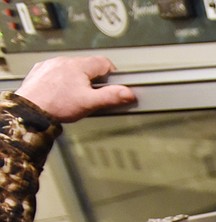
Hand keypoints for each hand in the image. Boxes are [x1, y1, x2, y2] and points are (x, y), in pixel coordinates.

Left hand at [15, 55, 135, 122]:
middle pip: (88, 66)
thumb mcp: (90, 103)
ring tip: (75, 96)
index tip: (113, 85)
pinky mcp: (40, 71)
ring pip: (72, 69)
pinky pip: (57, 72)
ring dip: (77, 79)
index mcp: (79, 66)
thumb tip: (128, 93)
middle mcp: (64, 61)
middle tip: (93, 95)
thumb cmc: (55, 105)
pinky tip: (61, 93)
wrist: (29, 109)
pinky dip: (61, 81)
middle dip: (94, 79)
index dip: (112, 75)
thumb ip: (111, 97)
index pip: (105, 62)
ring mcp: (51, 65)